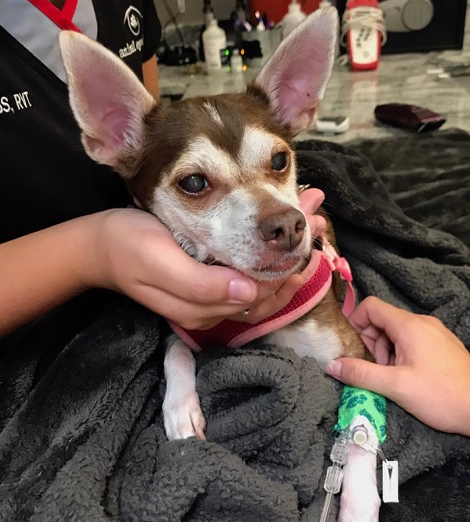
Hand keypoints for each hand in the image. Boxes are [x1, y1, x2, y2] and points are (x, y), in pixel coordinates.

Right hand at [84, 189, 325, 330]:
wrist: (102, 245)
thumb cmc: (129, 247)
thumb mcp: (158, 262)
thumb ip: (200, 285)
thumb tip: (247, 294)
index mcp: (205, 306)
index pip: (262, 295)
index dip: (289, 266)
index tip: (308, 228)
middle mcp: (217, 305)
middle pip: (270, 289)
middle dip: (296, 254)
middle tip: (315, 216)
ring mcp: (216, 293)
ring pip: (265, 281)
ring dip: (289, 250)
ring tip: (310, 215)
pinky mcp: (212, 279)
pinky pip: (251, 272)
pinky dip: (272, 250)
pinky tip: (282, 226)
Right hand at [324, 296, 469, 437]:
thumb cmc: (442, 395)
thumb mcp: (396, 387)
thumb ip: (361, 374)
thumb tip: (331, 365)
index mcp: (409, 326)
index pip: (370, 306)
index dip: (354, 323)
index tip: (351, 348)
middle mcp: (421, 323)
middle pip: (381, 320)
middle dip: (369, 343)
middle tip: (371, 369)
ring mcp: (432, 333)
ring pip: (394, 332)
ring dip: (383, 352)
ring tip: (388, 377)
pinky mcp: (439, 345)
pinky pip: (409, 341)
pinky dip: (398, 355)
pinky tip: (403, 377)